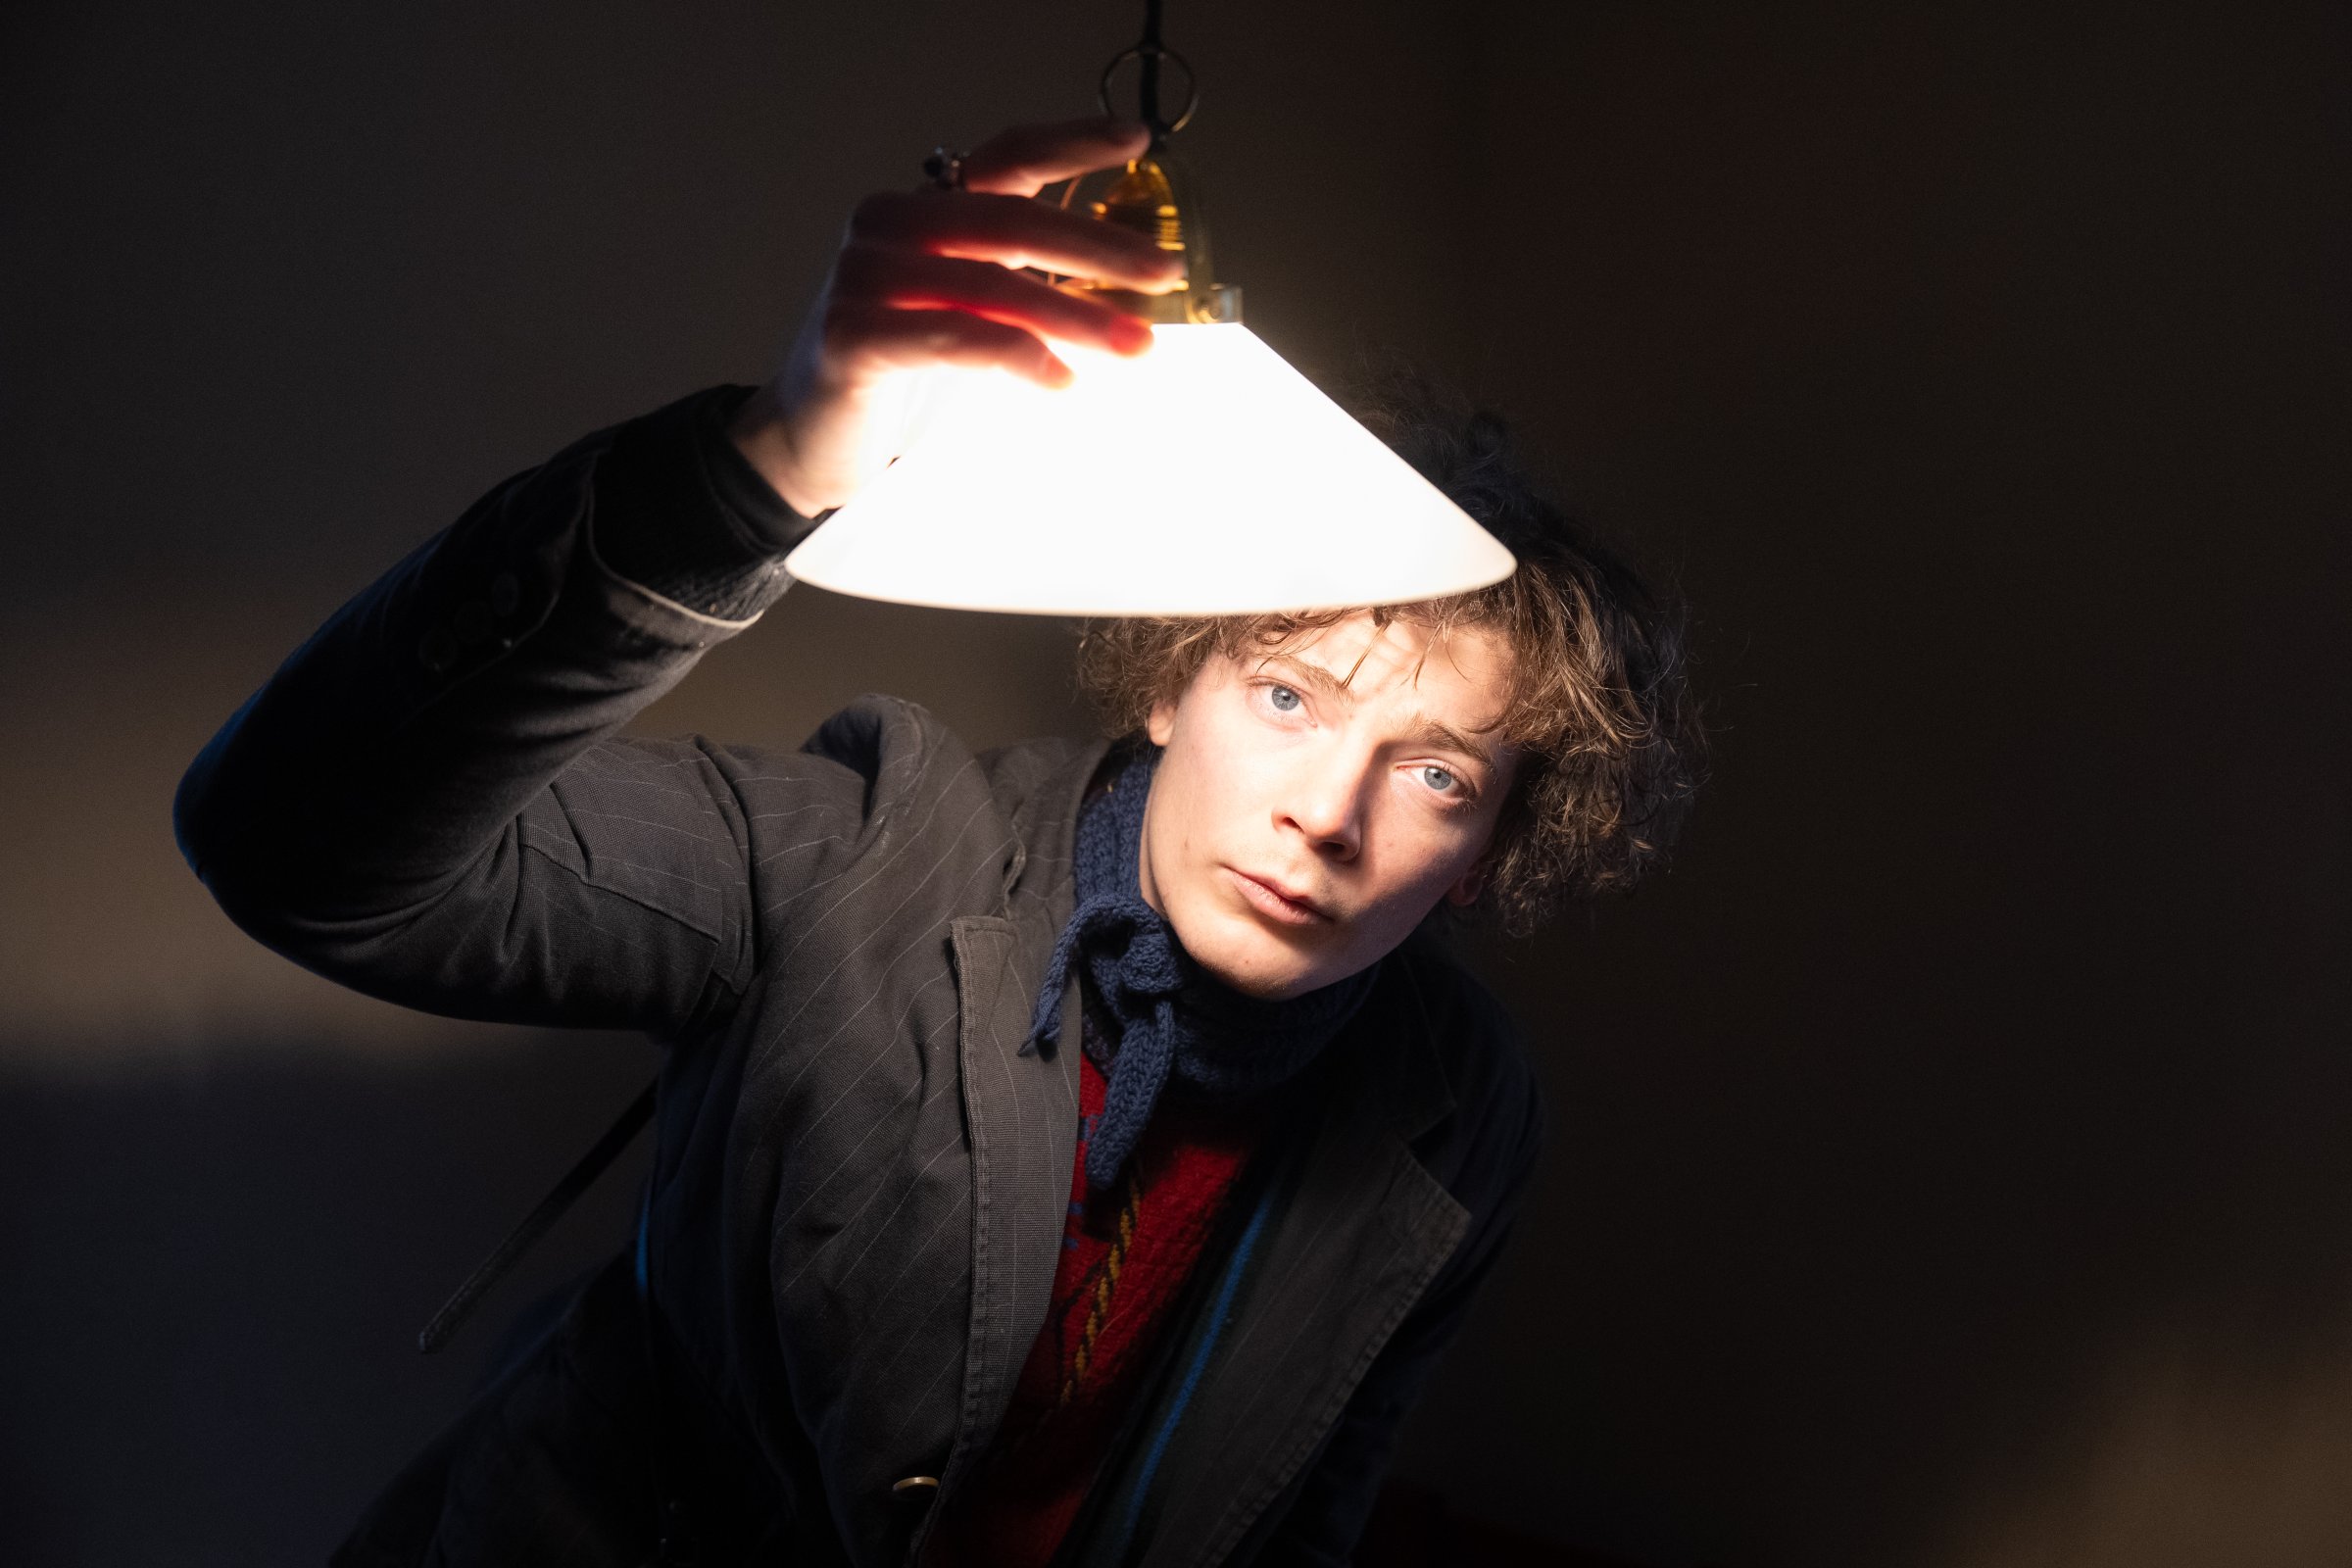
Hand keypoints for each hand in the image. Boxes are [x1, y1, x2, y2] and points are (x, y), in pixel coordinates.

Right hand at [729, 117, 1184, 517]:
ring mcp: (862, 279)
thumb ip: (1012, 281)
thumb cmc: (897, 378)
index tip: (1135, 141)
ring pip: (991, 282)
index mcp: (918, 209)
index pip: (1002, 160)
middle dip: (1097, 246)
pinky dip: (1017, 355)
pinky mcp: (851, 337)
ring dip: (1075, 314)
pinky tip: (1061, 381)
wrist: (810, 443)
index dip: (1069, 145)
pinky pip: (954, 336)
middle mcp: (885, 228)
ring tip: (1134, 345)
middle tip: (1163, 271)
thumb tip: (1121, 288)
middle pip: (1009, 220)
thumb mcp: (963, 312)